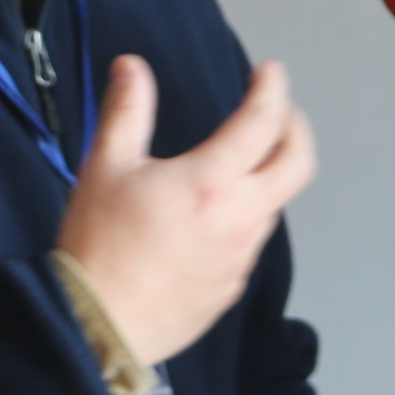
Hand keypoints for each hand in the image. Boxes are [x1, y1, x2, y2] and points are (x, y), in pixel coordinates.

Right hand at [56, 57, 315, 366]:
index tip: (270, 73)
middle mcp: (239, 218)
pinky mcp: (231, 285)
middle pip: (297, 163)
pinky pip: (253, 241)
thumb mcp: (104, 168)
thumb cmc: (98, 246)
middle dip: (295, 128)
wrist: (96, 327)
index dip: (272, 89)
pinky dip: (249, 214)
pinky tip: (218, 214)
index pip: (263, 122)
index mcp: (211, 182)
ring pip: (276, 204)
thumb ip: (126, 111)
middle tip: (278, 111)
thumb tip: (132, 67)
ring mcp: (241, 256)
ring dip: (270, 175)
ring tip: (244, 160)